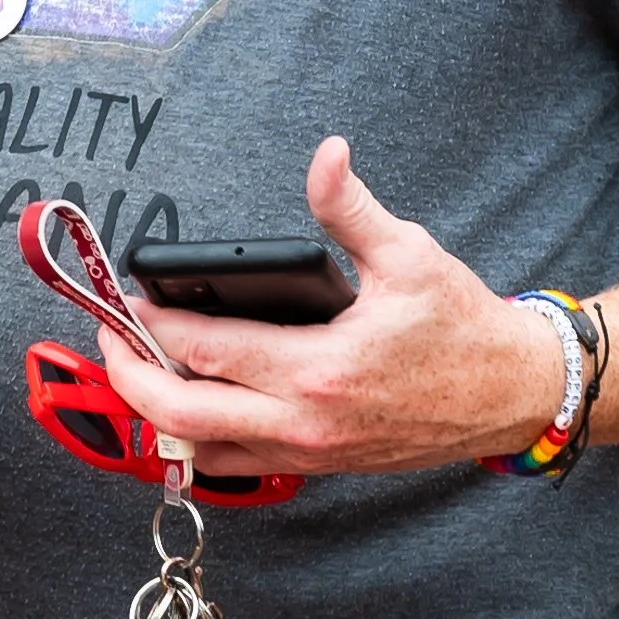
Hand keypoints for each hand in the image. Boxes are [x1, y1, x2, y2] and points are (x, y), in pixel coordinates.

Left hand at [97, 138, 564, 475]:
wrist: (510, 392)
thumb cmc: (461, 325)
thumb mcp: (408, 254)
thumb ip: (351, 207)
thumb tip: (326, 154)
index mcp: (320, 369)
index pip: (207, 351)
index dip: (154, 326)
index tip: (126, 299)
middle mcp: (306, 423)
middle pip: (184, 419)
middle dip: (130, 381)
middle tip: (107, 342)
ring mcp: (311, 452)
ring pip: (205, 451)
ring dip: (160, 416)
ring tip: (136, 371)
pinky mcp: (321, 464)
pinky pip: (241, 462)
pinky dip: (202, 437)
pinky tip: (192, 400)